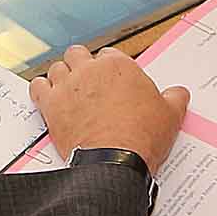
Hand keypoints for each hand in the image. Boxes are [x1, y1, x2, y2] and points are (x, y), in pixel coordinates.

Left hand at [30, 44, 189, 165]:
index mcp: (119, 66)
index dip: (108, 68)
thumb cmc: (141, 138)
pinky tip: (47, 97)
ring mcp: (68, 86)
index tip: (110, 81)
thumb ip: (174, 98)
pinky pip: (37, 86)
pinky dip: (41, 90)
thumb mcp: (170, 115)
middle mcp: (90, 70)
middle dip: (81, 65)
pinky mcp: (51, 104)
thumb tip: (179, 93)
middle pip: (78, 54)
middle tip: (87, 81)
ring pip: (57, 68)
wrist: (115, 161)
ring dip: (61, 77)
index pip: (108, 54)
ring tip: (68, 90)